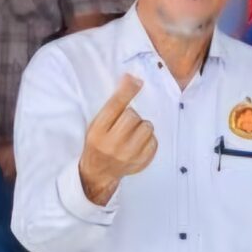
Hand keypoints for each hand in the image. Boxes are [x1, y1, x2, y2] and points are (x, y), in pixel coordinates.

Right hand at [78, 74, 157, 204]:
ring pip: (146, 127)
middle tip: (125, 124)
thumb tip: (132, 79)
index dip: (126, 91)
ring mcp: (128, 155)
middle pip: (133, 116)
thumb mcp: (97, 124)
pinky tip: (138, 143)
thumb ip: (113, 105)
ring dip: (142, 127)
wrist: (99, 172)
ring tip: (132, 133)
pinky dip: (148, 139)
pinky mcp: (140, 162)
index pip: (114, 106)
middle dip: (132, 115)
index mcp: (98, 132)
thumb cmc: (98, 143)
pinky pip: (154, 141)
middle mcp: (112, 144)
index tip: (135, 80)